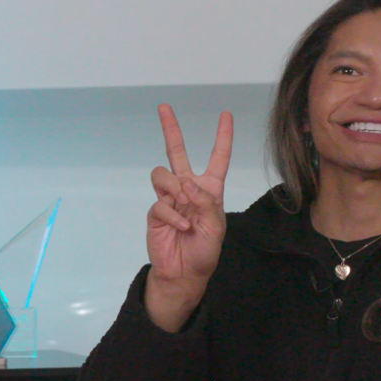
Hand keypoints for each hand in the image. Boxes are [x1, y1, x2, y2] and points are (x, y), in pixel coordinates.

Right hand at [144, 104, 233, 330]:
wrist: (183, 273)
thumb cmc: (204, 251)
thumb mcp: (216, 227)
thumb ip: (206, 203)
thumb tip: (186, 185)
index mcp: (210, 189)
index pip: (218, 157)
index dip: (222, 136)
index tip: (225, 114)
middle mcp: (188, 189)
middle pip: (177, 152)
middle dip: (170, 129)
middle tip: (163, 107)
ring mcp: (169, 198)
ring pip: (163, 174)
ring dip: (174, 189)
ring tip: (183, 208)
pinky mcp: (156, 211)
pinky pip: (160, 202)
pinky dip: (172, 216)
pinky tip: (180, 228)